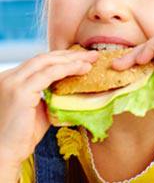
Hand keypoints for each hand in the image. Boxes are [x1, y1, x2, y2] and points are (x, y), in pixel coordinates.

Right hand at [0, 50, 97, 175]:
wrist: (5, 152)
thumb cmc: (21, 135)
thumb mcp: (38, 110)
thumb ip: (49, 96)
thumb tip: (69, 89)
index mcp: (10, 80)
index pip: (38, 63)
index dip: (61, 58)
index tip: (82, 59)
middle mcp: (8, 77)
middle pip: (43, 58)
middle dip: (69, 54)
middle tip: (91, 55)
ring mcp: (12, 83)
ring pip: (46, 63)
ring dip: (72, 60)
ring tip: (91, 60)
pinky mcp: (19, 91)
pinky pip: (49, 74)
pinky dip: (67, 69)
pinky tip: (82, 69)